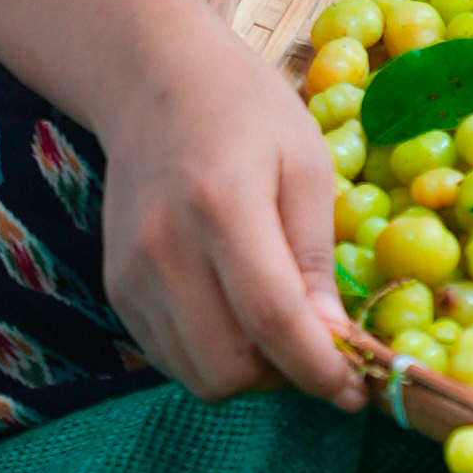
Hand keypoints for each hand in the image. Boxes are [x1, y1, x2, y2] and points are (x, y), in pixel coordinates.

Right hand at [92, 0, 365, 412]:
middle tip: (318, 348)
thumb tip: (336, 341)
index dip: (318, 368)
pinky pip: (170, 357)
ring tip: (278, 327)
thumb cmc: (247, 112)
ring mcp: (130, 272)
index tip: (357, 391)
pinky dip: (212, 355)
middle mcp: (163, 247)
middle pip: (226, 366)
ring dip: (248, 372)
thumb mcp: (307, 166)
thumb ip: (315, 258)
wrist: (153, 81)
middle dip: (283, 376)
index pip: (270, 317)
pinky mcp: (116, 288)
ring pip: (196, 374)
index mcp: (222, 205)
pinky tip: (236, 314)